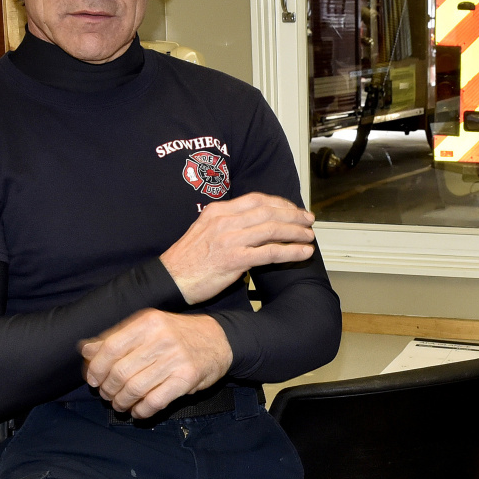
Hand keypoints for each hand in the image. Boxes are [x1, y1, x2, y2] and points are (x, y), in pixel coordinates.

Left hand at [80, 309, 231, 418]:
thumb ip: (116, 338)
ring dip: (121, 402)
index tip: (93, 380)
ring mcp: (176, 358)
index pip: (111, 347)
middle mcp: (162, 338)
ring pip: (135, 388)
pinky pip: (155, 401)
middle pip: (120, 372)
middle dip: (108, 389)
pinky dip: (141, 410)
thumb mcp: (148, 328)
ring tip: (120, 404)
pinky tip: (138, 410)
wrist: (219, 340)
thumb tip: (85, 350)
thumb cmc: (177, 335)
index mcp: (149, 322)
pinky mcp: (187, 378)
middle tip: (108, 394)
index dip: (96, 368)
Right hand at [161, 192, 315, 304]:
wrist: (168, 279)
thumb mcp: (205, 230)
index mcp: (218, 211)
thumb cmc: (188, 259)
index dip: (280, 203)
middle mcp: (225, 221)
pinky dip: (291, 251)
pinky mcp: (234, 260)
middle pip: (269, 212)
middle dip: (294, 215)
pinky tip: (304, 252)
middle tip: (309, 220)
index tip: (294, 209)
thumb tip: (253, 223)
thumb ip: (228, 222)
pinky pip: (270, 253)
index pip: (257, 199)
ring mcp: (230, 240)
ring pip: (273, 229)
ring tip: (310, 235)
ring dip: (296, 232)